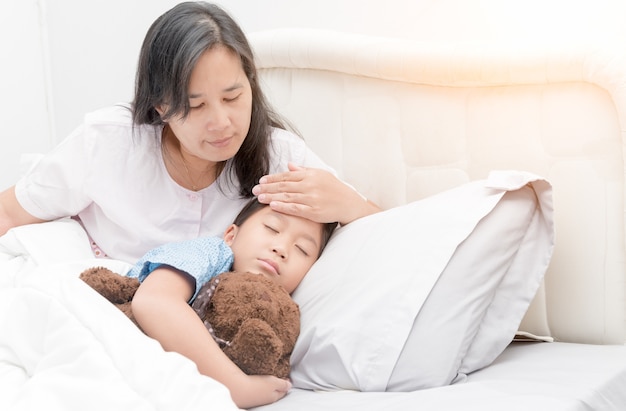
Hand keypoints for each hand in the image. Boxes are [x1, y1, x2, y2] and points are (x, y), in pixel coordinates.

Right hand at [230, 374, 291, 408]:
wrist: (238, 389)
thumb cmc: (257, 386)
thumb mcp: (274, 383)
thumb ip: (283, 385)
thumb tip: (290, 386)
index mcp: (274, 397)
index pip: (284, 391)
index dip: (286, 383)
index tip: (287, 376)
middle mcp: (266, 400)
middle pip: (275, 392)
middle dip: (278, 385)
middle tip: (278, 376)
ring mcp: (257, 399)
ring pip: (266, 391)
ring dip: (268, 385)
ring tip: (268, 377)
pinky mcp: (248, 395)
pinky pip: (257, 390)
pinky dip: (259, 386)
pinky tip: (257, 380)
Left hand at [252, 163, 378, 224]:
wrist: (349, 203)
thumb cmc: (335, 189)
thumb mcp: (320, 175)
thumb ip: (303, 170)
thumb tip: (289, 165)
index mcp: (310, 175)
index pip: (287, 176)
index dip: (272, 178)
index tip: (261, 181)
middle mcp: (310, 185)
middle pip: (284, 185)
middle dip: (267, 188)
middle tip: (255, 190)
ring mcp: (312, 198)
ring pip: (287, 196)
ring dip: (271, 196)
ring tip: (259, 198)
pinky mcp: (314, 211)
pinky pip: (295, 208)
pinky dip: (283, 206)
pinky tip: (273, 205)